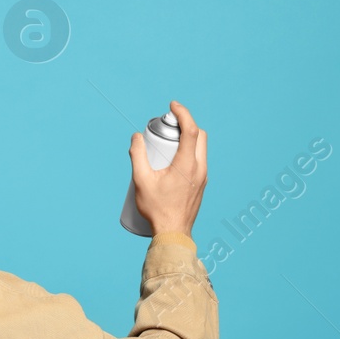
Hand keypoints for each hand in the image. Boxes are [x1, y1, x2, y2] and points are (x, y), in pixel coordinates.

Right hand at [128, 100, 207, 238]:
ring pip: (201, 148)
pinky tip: (172, 159)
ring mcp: (203, 177)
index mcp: (188, 165)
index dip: (183, 113)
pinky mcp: (201, 184)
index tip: (173, 106)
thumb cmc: (157, 209)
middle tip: (168, 124)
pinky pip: (199, 160)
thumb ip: (137, 156)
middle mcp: (200, 169)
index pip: (191, 130)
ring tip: (168, 142)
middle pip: (200, 136)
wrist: (173, 233)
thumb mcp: (141, 180)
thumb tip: (136, 137)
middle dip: (186, 124)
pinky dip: (189, 151)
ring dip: (188, 138)